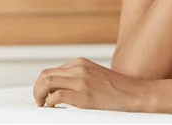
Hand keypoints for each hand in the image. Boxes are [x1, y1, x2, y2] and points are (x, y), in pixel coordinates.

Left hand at [33, 57, 147, 111]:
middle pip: (44, 75)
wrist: (134, 93)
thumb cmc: (116, 88)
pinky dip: (50, 103)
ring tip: (45, 106)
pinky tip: (56, 108)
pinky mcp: (84, 97)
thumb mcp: (95, 75)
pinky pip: (56, 97)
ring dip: (40, 97)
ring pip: (47, 84)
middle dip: (37, 90)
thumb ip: (78, 76)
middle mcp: (79, 69)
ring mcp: (82, 82)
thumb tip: (58, 87)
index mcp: (81, 63)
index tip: (44, 97)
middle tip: (40, 103)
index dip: (42, 86)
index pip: (50, 71)